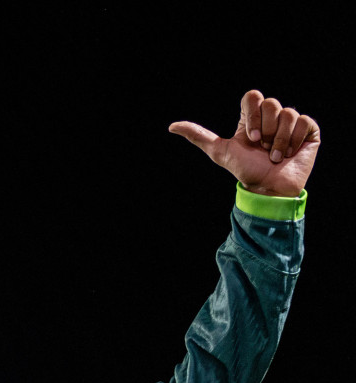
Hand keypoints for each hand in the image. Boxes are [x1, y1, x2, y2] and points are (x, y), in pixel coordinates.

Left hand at [170, 90, 319, 196]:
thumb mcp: (218, 152)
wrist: (267, 187)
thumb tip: (171, 126)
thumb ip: (198, 136)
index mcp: (252, 118)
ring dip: (279, 139)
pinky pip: (305, 121)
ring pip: (289, 113)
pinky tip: (290, 153)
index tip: (250, 137)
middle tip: (262, 147)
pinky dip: (294, 140)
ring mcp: (292, 123)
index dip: (252, 115)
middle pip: (271, 103)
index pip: (252, 97)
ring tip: (275, 155)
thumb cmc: (245, 170)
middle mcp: (272, 118)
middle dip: (266, 129)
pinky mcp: (309, 130)